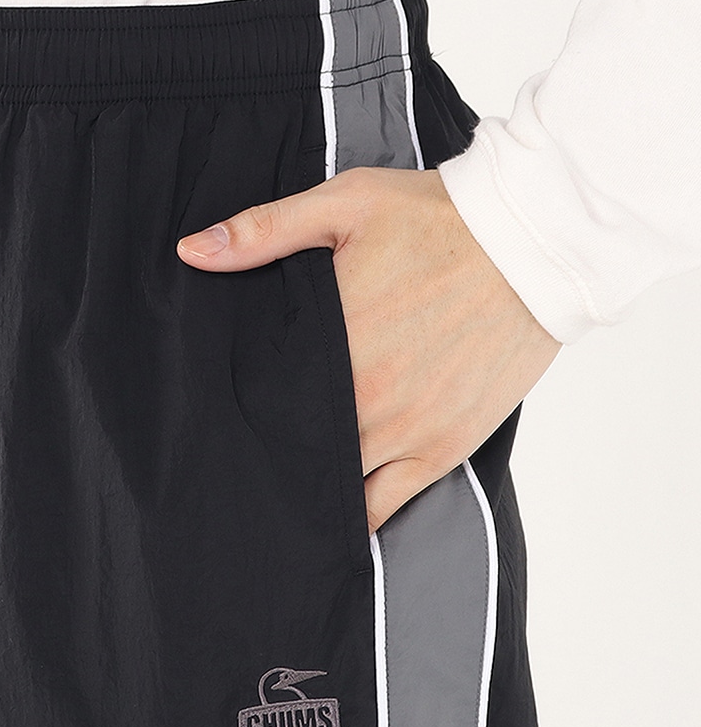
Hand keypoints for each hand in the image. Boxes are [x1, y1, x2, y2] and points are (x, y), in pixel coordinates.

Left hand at [176, 166, 561, 532]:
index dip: (236, 413)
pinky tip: (330, 521)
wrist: (534, 244)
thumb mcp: (344, 205)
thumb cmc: (437, 219)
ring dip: (305, 488)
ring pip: (333, 487)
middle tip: (240, 457)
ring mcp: (406, 432)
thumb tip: (192, 251)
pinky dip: (356, 518)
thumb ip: (265, 231)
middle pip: (293, 449)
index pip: (261, 399)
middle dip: (266, 453)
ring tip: (277, 491)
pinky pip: (387, 506)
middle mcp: (365, 399)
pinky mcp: (443, 448)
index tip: (217, 417)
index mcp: (334, 342)